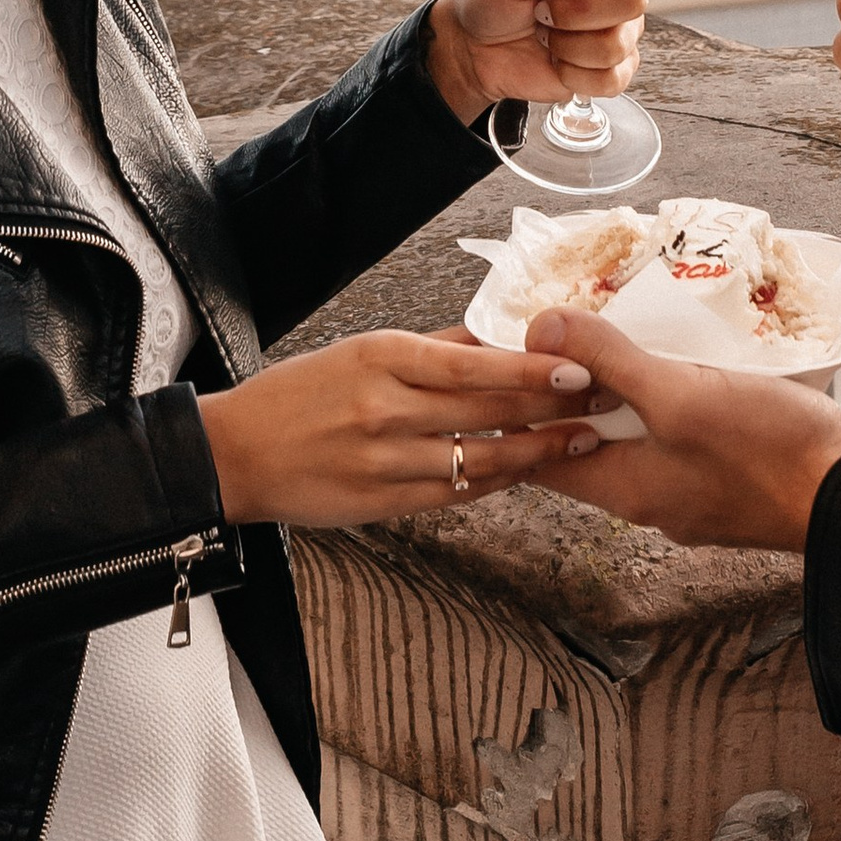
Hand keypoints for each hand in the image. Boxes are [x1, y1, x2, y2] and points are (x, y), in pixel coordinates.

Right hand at [200, 329, 603, 526]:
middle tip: (602, 400)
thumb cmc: (299, 395)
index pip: (474, 364)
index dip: (533, 369)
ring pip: (480, 459)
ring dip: (536, 452)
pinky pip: (454, 493)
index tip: (580, 367)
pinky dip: (495, 483)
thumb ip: (431, 348)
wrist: (238, 455)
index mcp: (382, 359)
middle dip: (552, 407)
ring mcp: (385, 461)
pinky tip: (526, 472)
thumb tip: (493, 336)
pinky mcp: (383, 504)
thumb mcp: (361, 350)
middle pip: (488, 410)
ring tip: (579, 442)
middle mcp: (387, 409)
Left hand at [423, 0, 689, 125]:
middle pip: (635, 0)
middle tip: (545, 10)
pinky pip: (614, 79)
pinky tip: (557, 62)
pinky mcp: (607, 71)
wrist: (471, 47)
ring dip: (570, 45)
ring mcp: (615, 32)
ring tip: (545, 34)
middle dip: (582, 11)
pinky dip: (577, 75)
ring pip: (619, 44)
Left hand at [520, 310, 840, 550]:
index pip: (542, 453)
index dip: (519, 405)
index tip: (509, 350)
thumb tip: (538, 329)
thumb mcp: (680, 395)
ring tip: (625, 323)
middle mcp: (654, 494)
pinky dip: (674, 392)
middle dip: (575, 383)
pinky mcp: (733, 470)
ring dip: (628, 383)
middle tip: (568, 319)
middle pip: (590, 438)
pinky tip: (691, 354)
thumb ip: (610, 362)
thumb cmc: (769, 452)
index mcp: (627, 488)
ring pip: (640, 431)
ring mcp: (696, 486)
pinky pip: (684, 428)